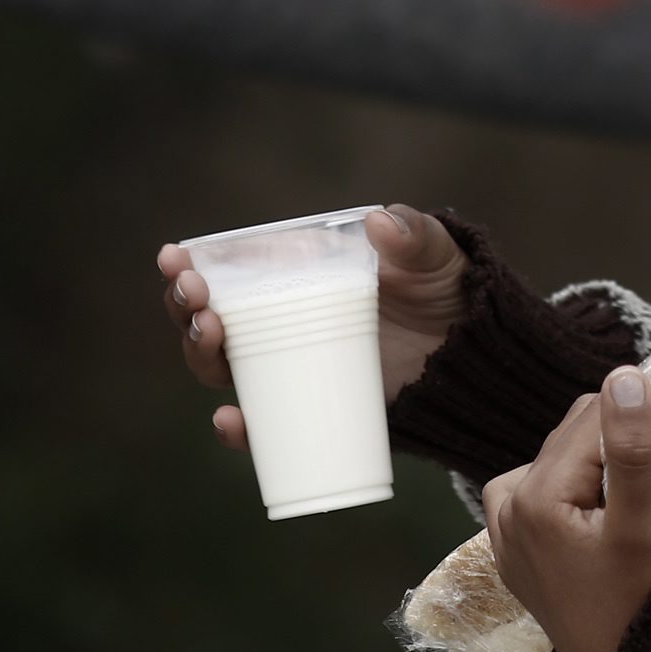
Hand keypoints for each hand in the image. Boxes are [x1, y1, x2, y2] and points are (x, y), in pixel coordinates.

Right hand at [154, 202, 470, 451]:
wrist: (476, 360)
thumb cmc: (445, 293)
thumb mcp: (434, 256)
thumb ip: (415, 235)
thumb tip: (380, 223)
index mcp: (295, 276)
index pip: (228, 269)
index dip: (190, 265)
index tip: (174, 258)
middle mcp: (280, 321)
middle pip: (210, 318)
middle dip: (186, 307)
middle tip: (196, 298)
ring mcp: (292, 367)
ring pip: (223, 367)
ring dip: (200, 354)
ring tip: (211, 334)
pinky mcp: (310, 408)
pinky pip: (264, 424)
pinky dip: (241, 428)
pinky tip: (231, 421)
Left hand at [483, 367, 650, 651]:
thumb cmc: (638, 605)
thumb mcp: (644, 526)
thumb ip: (634, 450)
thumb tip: (625, 375)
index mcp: (532, 495)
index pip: (592, 415)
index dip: (639, 414)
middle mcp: (505, 506)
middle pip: (572, 434)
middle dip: (617, 439)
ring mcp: (503, 530)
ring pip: (558, 457)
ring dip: (597, 460)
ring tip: (634, 491)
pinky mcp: (514, 548)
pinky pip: (541, 489)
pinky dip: (573, 485)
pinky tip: (600, 507)